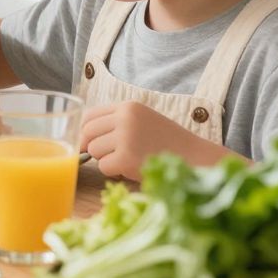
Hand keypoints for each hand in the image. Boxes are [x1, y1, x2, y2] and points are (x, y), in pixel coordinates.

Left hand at [78, 100, 217, 180]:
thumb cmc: (167, 143)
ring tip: (128, 160)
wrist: (195, 158)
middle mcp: (125, 118)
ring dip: (107, 160)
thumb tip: (82, 138)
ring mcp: (125, 137)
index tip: (91, 142)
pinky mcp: (126, 158)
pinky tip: (132, 168)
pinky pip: (104, 167)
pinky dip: (114, 171)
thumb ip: (116, 123)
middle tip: (111, 155)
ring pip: (94, 151)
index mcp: (129, 107)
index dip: (87, 131)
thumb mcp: (143, 122)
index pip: (89, 115)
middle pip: (87, 133)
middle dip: (94, 147)